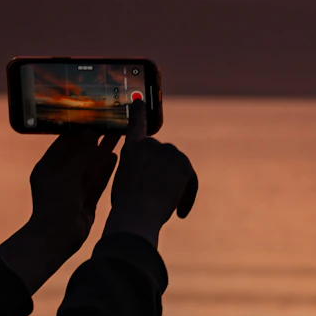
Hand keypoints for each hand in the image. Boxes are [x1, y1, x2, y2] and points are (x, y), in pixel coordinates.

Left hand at [0, 131, 118, 290]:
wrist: (57, 236)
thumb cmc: (55, 201)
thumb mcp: (67, 172)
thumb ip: (81, 152)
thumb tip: (91, 132)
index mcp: (48, 166)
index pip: (64, 142)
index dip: (79, 129)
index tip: (93, 116)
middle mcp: (60, 176)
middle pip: (80, 153)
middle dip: (95, 138)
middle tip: (110, 123)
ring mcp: (74, 189)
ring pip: (91, 166)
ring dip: (103, 151)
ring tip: (118, 135)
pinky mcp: (86, 200)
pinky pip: (97, 181)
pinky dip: (106, 169)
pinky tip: (116, 156)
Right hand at [102, 99, 197, 245]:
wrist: (138, 214)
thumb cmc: (126, 205)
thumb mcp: (125, 179)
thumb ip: (140, 167)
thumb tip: (157, 169)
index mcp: (132, 147)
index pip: (137, 124)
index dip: (139, 112)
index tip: (140, 101)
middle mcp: (151, 144)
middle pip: (162, 155)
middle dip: (162, 173)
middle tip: (155, 196)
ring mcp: (169, 153)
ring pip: (177, 167)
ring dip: (174, 184)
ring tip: (165, 208)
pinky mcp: (185, 165)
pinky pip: (190, 180)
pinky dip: (187, 196)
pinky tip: (181, 213)